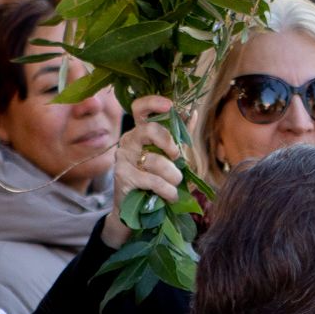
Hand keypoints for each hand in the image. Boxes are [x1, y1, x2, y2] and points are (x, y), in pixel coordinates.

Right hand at [101, 95, 182, 248]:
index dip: (154, 103)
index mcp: (140, 132)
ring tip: (175, 185)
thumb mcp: (171, 157)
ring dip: (173, 176)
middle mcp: (128, 141)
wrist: (136, 210)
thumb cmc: (155, 180)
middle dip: (169, 143)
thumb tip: (191, 112)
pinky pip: (152, 180)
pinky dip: (167, 190)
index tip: (170, 106)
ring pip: (155, 160)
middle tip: (176, 156)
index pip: (139, 107)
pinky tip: (170, 196)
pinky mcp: (122, 176)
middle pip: (149, 129)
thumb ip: (179, 136)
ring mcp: (123, 158)